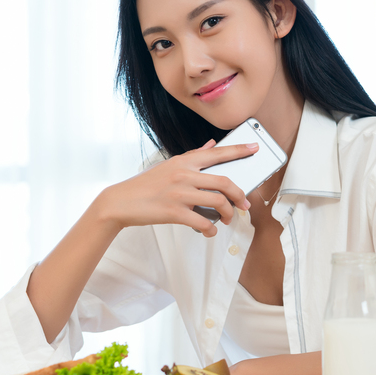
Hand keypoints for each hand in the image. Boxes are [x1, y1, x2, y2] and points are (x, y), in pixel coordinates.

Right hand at [99, 140, 255, 236]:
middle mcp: (184, 175)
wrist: (120, 202)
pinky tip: (210, 230)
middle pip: (224, 182)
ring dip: (229, 213)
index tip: (254, 147)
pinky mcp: (174, 212)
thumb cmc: (145, 184)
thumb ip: (193, 156)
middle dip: (240, 195)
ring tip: (227, 219)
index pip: (218, 153)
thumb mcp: (169, 165)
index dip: (239, 150)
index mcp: (184, 161)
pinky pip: (203, 222)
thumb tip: (211, 144)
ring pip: (218, 202)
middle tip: (245, 203)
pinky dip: (211, 229)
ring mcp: (179, 194)